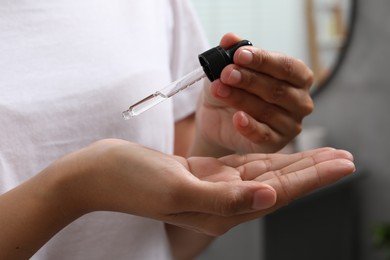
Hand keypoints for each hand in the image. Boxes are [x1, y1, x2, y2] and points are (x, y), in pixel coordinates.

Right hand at [63, 140, 353, 235]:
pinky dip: (264, 156)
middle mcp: (222, 201)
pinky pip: (242, 165)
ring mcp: (213, 186)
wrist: (101, 173)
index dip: (312, 178)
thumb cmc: (130, 181)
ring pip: (265, 173)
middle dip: (313, 170)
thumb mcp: (177, 189)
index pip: (278, 193)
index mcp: (220, 210)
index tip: (343, 164)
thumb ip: (224, 198)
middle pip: (279, 184)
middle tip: (345, 157)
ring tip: (322, 154)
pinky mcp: (203, 173)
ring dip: (295, 163)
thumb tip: (270, 196)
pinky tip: (280, 154)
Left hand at [195, 33, 313, 153]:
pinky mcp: (276, 143)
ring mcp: (291, 124)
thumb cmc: (231, 87)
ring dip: (241, 99)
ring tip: (218, 89)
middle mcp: (300, 100)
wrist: (216, 117)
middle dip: (249, 80)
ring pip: (268, 111)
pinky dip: (249, 126)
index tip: (239, 54)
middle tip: (226, 73)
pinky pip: (264, 135)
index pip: (287, 66)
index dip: (263, 60)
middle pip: (278, 89)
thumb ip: (231, 52)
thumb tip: (229, 38)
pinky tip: (236, 118)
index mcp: (297, 76)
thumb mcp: (228, 67)